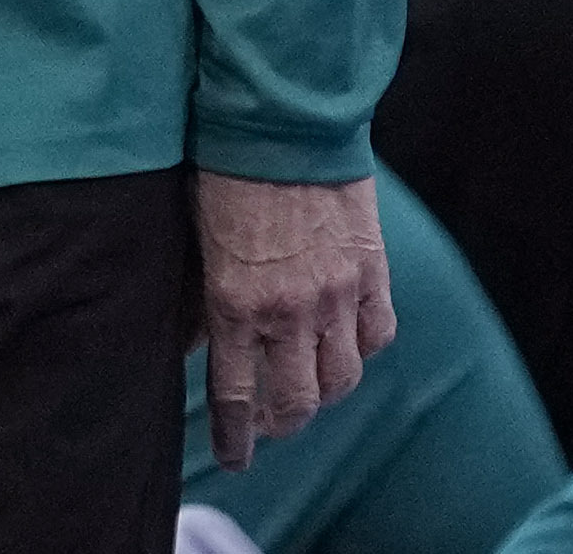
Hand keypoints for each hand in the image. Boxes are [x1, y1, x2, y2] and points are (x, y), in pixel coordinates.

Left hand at [196, 170, 392, 472]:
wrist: (281, 116)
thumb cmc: (223, 169)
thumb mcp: (195, 239)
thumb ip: (200, 298)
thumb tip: (196, 343)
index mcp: (234, 305)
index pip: (234, 397)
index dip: (235, 438)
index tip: (235, 457)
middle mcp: (289, 311)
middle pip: (295, 403)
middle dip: (280, 423)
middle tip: (270, 423)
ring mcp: (336, 293)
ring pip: (342, 379)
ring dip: (324, 392)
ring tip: (310, 385)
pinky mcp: (371, 269)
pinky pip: (377, 334)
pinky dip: (363, 347)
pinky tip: (348, 341)